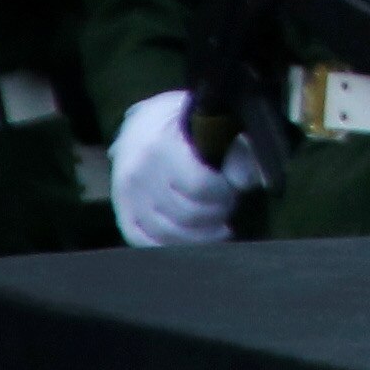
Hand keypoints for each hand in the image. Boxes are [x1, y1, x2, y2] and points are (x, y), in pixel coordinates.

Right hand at [108, 88, 262, 247]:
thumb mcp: (215, 126)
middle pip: (187, 214)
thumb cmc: (188, 125)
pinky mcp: (122, 212)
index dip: (224, 192)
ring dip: (201, 235)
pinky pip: (145, 242)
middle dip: (216, 213)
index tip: (232, 187)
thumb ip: (237, 152)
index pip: (199, 186)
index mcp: (161, 146)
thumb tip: (247, 182)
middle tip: (226, 203)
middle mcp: (138, 173)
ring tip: (216, 222)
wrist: (146, 125)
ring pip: (168, 234)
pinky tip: (194, 237)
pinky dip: (174, 245)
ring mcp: (125, 196)